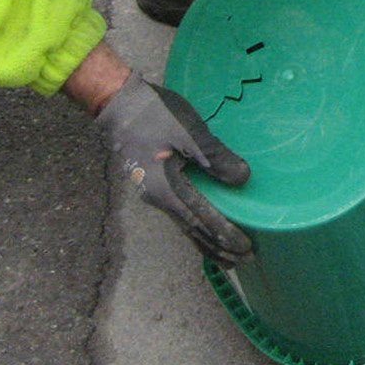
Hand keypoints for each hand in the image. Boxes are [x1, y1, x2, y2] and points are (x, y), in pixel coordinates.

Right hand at [96, 75, 252, 266]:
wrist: (118, 103)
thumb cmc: (155, 116)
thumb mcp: (191, 134)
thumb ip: (217, 159)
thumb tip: (242, 180)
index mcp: (167, 190)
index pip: (202, 221)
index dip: (224, 235)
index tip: (246, 249)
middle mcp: (158, 198)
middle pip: (191, 231)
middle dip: (217, 247)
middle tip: (243, 260)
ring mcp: (153, 192)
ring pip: (183, 224)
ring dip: (206, 239)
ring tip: (226, 254)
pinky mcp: (153, 182)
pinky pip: (177, 212)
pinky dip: (193, 225)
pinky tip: (202, 226)